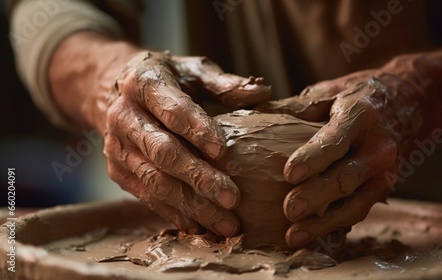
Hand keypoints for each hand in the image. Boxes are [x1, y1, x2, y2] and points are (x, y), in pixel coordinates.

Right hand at [49, 33, 270, 236]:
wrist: (113, 91)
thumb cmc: (166, 79)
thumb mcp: (192, 71)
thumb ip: (224, 84)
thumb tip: (264, 92)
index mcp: (143, 83)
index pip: (172, 110)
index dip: (197, 131)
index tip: (223, 151)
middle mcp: (123, 116)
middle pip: (163, 152)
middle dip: (198, 177)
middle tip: (233, 198)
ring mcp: (116, 147)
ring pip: (155, 181)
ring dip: (191, 204)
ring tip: (226, 222)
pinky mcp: (118, 171)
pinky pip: (146, 196)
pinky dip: (173, 212)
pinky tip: (200, 225)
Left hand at [258, 69, 423, 247]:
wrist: (407, 100)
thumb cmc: (356, 95)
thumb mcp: (328, 92)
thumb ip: (295, 107)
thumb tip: (255, 116)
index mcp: (360, 115)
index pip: (336, 139)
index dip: (313, 157)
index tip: (289, 173)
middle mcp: (378, 146)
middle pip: (347, 176)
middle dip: (316, 196)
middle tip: (289, 210)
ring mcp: (384, 171)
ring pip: (356, 202)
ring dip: (324, 222)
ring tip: (294, 235)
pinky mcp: (383, 187)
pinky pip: (359, 210)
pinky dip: (334, 225)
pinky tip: (310, 236)